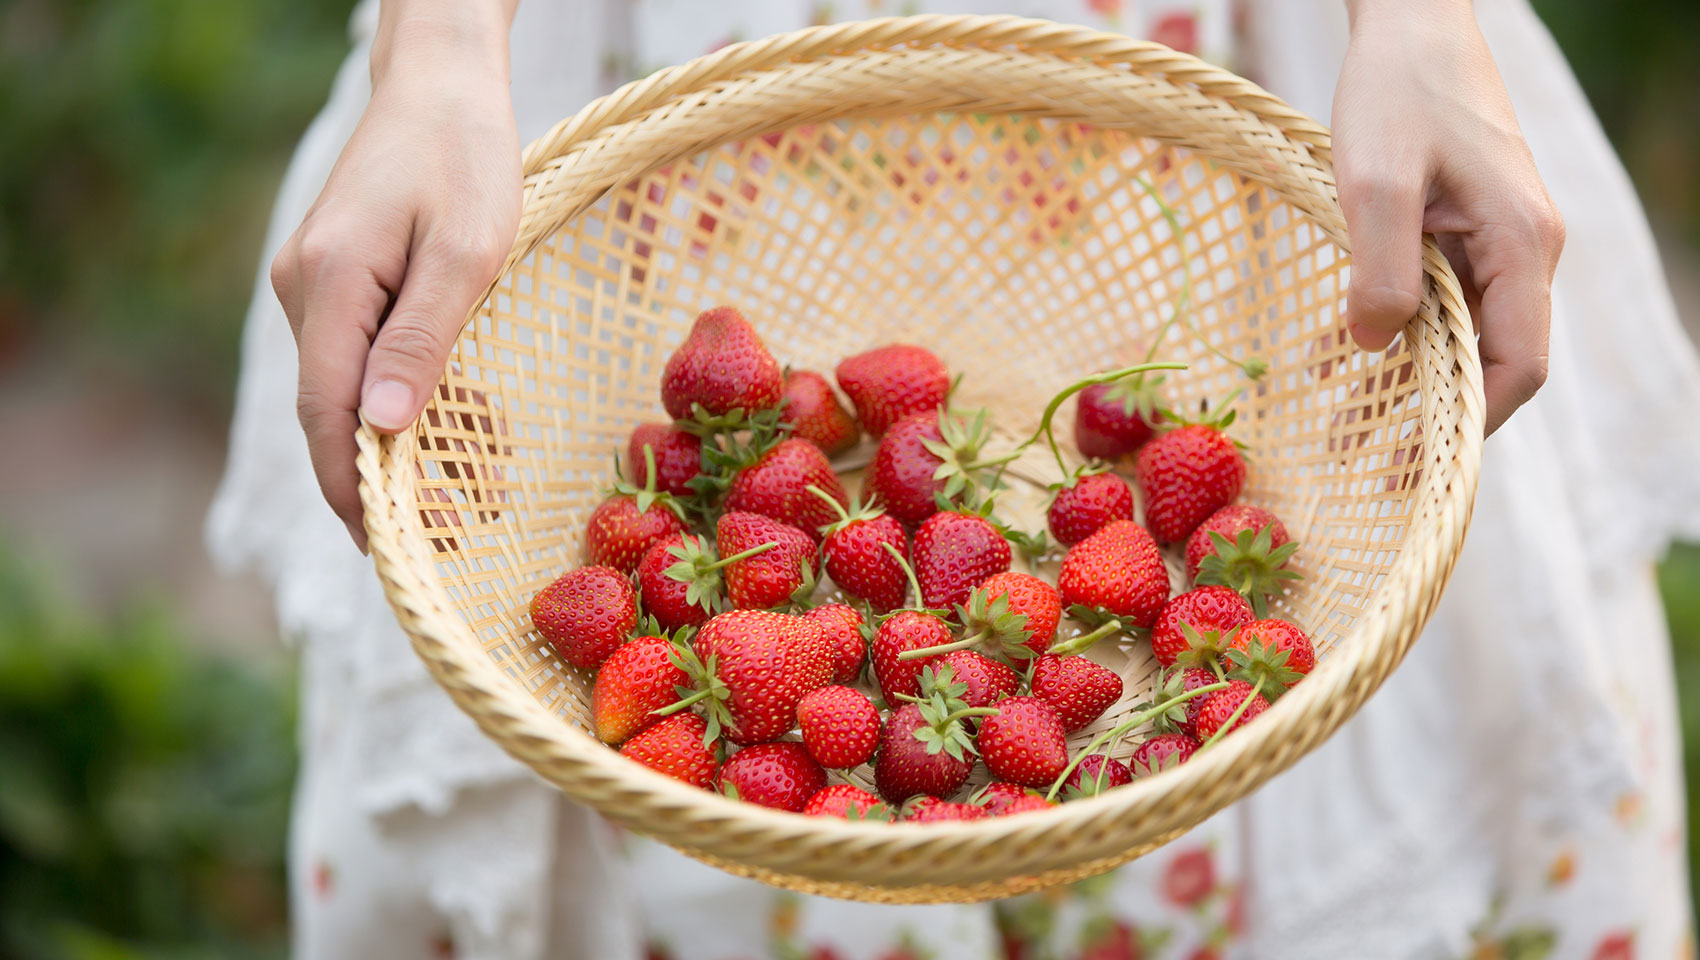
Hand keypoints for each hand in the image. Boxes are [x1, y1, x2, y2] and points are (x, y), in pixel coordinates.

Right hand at [270, 1, 520, 549]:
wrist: (441, 84)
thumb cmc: (466, 156)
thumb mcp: (466, 250)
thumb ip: (422, 337)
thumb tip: (382, 426)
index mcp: (329, 283)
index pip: (327, 413)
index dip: (356, 489)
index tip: (393, 552)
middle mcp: (304, 291)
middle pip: (331, 411)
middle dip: (382, 484)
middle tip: (442, 542)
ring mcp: (317, 286)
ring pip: (351, 389)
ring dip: (404, 446)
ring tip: (467, 500)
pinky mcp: (340, 282)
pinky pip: (365, 358)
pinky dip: (407, 400)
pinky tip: (463, 429)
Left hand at [1334, 0, 1564, 435]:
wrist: (1411, 23)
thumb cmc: (1397, 91)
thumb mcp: (1376, 181)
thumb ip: (1381, 268)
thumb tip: (1374, 347)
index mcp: (1520, 244)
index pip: (1518, 363)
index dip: (1471, 420)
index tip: (1415, 461)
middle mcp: (1522, 250)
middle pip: (1494, 358)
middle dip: (1434, 413)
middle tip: (1368, 465)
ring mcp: (1496, 239)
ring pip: (1462, 332)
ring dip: (1408, 380)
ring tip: (1345, 430)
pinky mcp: (1463, 228)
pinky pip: (1438, 299)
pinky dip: (1396, 335)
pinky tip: (1338, 362)